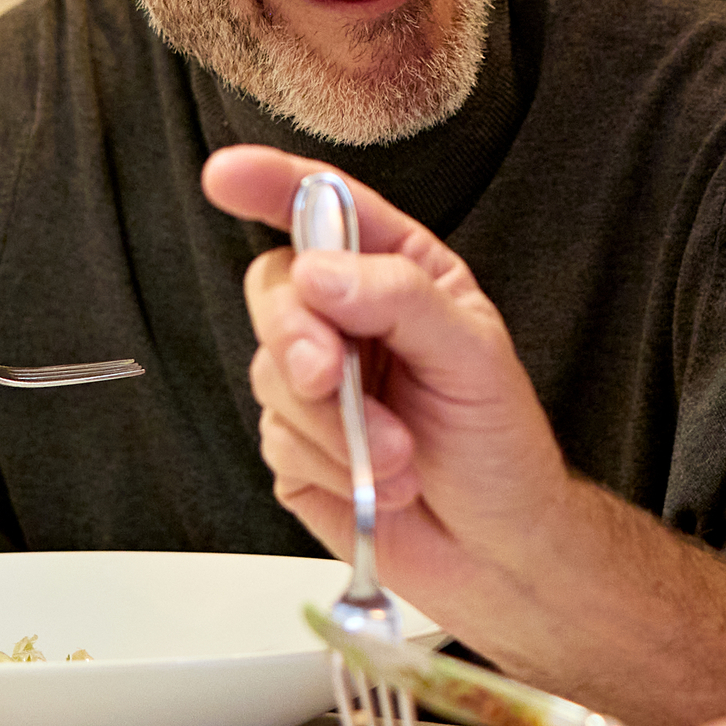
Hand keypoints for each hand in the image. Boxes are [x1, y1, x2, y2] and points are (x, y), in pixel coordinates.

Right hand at [200, 145, 578, 619]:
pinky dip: (330, 465)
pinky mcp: (294, 447)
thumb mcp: (474, 356)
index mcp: (397, 273)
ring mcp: (315, 384)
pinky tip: (381, 483)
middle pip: (276, 290)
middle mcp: (348, 319)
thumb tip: (320, 274)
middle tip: (332, 378)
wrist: (497, 550)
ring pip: (270, 373)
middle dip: (297, 335)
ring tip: (400, 458)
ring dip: (335, 425)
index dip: (271, 185)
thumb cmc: (500, 444)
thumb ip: (400, 300)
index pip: (324, 210)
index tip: (226, 175)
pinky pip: (278, 439)